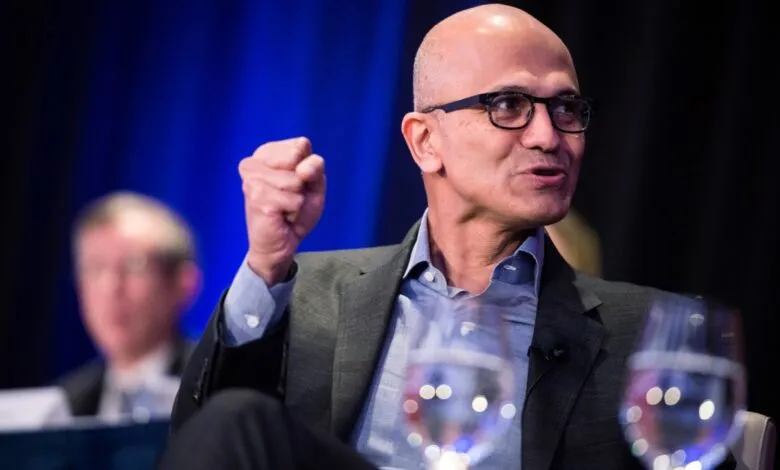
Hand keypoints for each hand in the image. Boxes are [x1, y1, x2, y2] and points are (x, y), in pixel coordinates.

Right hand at [239, 137, 325, 284]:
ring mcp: (253, 179)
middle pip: (299, 160)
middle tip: (290, 199)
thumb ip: (314, 167)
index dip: (309, 168)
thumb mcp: (313, 184)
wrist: (279, 245)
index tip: (297, 184)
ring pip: (297, 180)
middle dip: (303, 184)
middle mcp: (253, 163)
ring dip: (298, 200)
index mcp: (265, 153)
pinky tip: (281, 216)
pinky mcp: (257, 197)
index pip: (301, 145)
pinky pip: (295, 199)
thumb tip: (302, 169)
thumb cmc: (294, 212)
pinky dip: (295, 211)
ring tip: (285, 208)